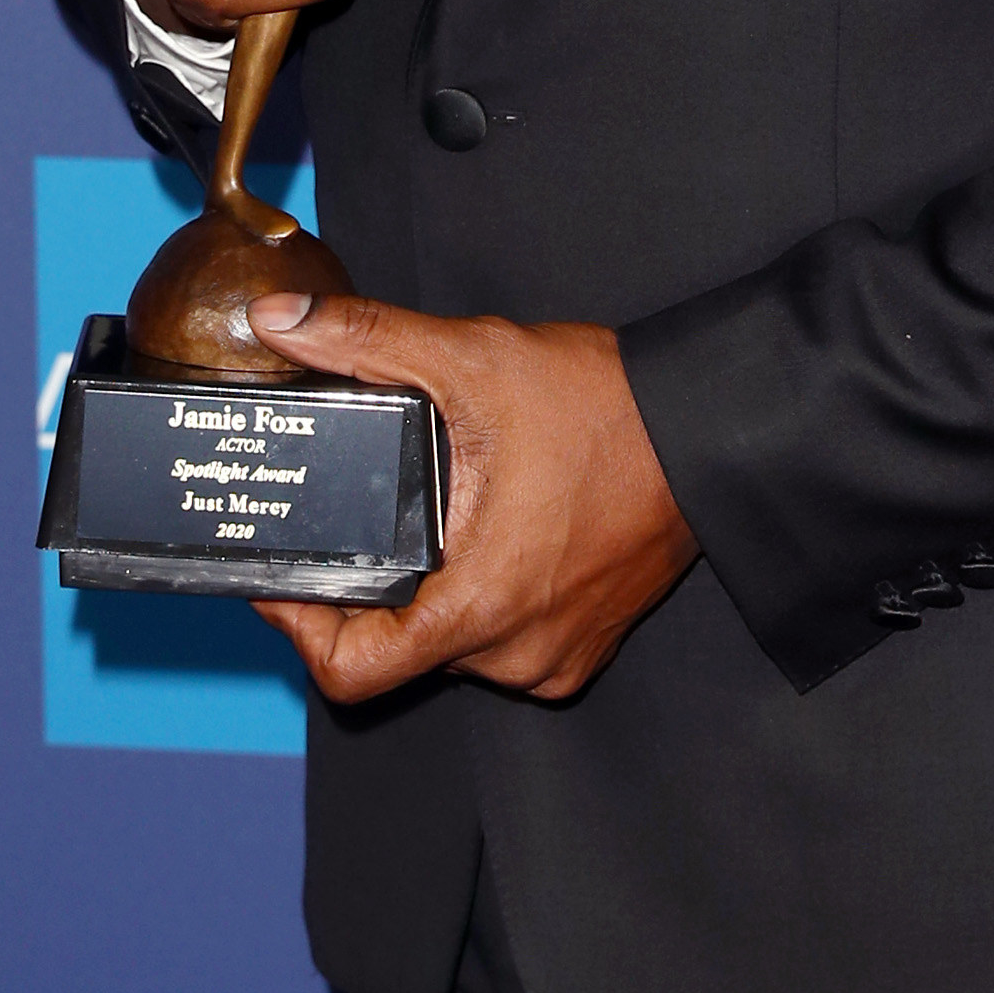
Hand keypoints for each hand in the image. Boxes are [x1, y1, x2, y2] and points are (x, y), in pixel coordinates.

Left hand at [247, 294, 698, 702]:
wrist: (715, 430)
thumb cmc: (609, 407)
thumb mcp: (473, 358)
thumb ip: (365, 340)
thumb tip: (279, 322)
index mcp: (479, 604)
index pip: (352, 670)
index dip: (301, 629)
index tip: (288, 578)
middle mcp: (514, 651)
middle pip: (399, 648)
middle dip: (375, 583)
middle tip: (365, 515)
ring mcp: (554, 656)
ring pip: (451, 643)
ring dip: (434, 587)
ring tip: (442, 511)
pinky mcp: (584, 647)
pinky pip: (505, 640)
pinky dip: (486, 595)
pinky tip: (497, 531)